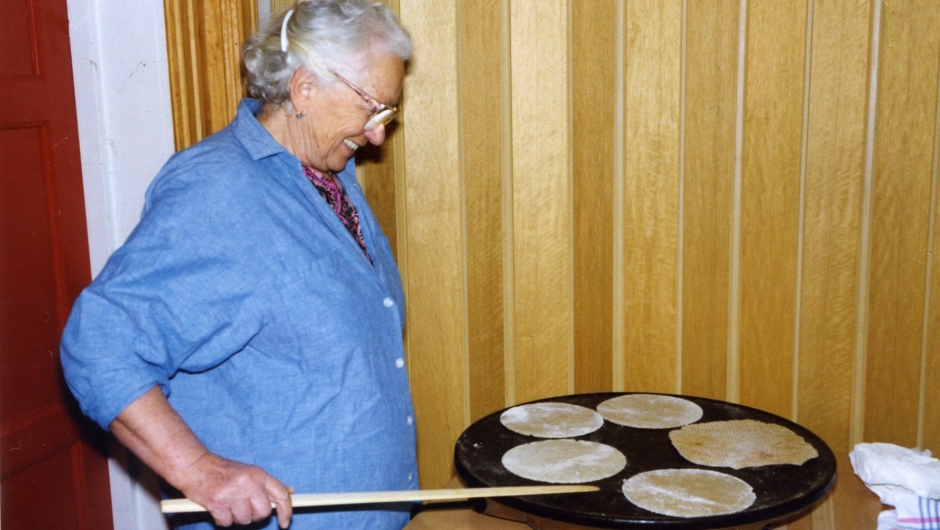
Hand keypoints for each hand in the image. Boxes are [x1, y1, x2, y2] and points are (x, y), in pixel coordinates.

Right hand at [176, 452, 292, 527]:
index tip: (285, 523)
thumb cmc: (221, 471)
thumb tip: (281, 499)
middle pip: (263, 512)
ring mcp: (233, 493)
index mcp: (258, 474)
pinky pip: (227, 523)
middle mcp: (248, 483)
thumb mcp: (247, 472)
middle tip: (243, 508)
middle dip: (255, 516)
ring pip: (245, 520)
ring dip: (236, 517)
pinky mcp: (217, 503)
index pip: (281, 494)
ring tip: (228, 504)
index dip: (286, 511)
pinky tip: (217, 507)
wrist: (195, 466)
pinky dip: (222, 519)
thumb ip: (262, 486)